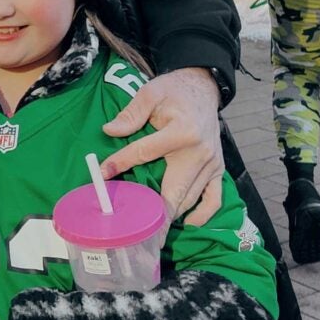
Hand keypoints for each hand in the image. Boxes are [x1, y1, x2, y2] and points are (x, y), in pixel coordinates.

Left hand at [101, 67, 225, 225]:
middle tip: (135, 231)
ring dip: (170, 215)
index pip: (145, 153)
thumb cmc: (174, 91)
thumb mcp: (150, 93)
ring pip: (189, 199)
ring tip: (149, 229)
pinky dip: (202, 214)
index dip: (121, 164)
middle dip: (153, 213)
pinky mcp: (217, 170)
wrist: (204, 88)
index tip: (102, 175)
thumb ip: (131, 114)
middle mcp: (200, 152)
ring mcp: (212, 164)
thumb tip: (109, 131)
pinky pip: (214, 199)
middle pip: (173, 190)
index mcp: (182, 132)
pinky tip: (186, 223)